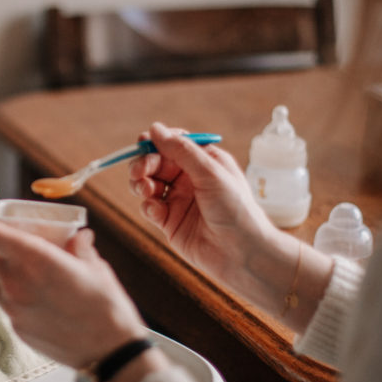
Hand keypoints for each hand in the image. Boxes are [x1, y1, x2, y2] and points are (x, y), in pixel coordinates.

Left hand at [0, 201, 146, 369]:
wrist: (109, 352)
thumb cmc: (106, 306)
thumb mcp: (96, 267)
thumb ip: (80, 247)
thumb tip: (77, 236)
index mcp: (34, 259)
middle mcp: (16, 283)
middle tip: (7, 234)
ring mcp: (13, 308)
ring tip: (17, 263)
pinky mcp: (17, 327)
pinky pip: (3, 302)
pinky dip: (9, 290)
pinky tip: (32, 290)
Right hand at [128, 122, 277, 287]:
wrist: (241, 253)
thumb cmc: (235, 209)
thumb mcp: (210, 172)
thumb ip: (181, 150)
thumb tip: (155, 128)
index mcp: (204, 162)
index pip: (173, 144)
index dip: (156, 142)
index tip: (143, 144)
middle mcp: (190, 179)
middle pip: (156, 163)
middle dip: (144, 164)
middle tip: (139, 171)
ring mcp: (179, 201)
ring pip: (147, 184)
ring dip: (140, 183)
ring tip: (144, 190)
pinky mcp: (170, 222)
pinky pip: (149, 208)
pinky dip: (148, 206)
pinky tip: (157, 211)